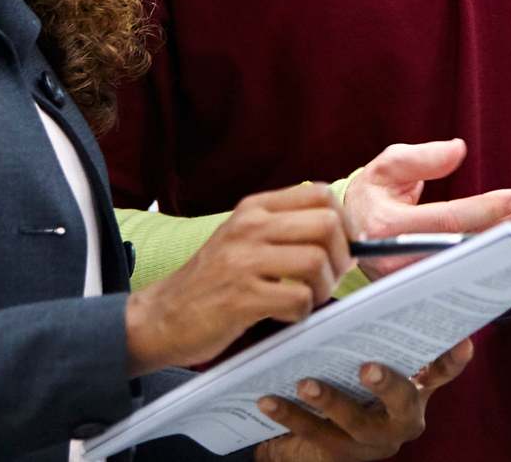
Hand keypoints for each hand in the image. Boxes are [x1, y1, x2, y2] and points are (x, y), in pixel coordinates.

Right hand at [123, 182, 348, 372]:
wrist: (161, 317)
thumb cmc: (212, 282)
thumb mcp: (243, 239)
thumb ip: (286, 230)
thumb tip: (349, 238)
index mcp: (254, 208)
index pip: (320, 194)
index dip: (343, 222)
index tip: (341, 247)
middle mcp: (249, 227)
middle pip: (327, 225)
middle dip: (341, 256)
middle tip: (328, 278)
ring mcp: (243, 261)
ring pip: (317, 262)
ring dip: (323, 288)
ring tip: (307, 299)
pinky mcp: (240, 298)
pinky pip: (298, 300)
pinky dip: (302, 313)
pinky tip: (284, 316)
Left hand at [257, 341, 473, 460]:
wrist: (311, 442)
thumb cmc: (345, 380)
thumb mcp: (365, 354)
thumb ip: (371, 327)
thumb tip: (360, 267)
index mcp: (415, 388)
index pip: (441, 372)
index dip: (451, 359)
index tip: (460, 341)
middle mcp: (401, 418)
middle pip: (403, 403)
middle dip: (388, 384)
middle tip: (367, 367)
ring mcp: (372, 441)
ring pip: (355, 424)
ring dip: (330, 401)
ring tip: (305, 383)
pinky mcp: (340, 455)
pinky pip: (314, 436)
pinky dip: (290, 416)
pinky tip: (267, 399)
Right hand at [342, 138, 510, 278]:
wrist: (347, 236)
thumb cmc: (372, 195)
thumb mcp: (387, 166)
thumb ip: (422, 157)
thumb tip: (458, 150)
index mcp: (388, 227)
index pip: (449, 221)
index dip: (488, 209)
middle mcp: (399, 263)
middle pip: (467, 250)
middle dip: (508, 226)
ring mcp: (411, 286)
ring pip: (470, 269)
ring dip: (507, 243)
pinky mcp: (422, 295)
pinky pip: (465, 284)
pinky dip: (494, 266)